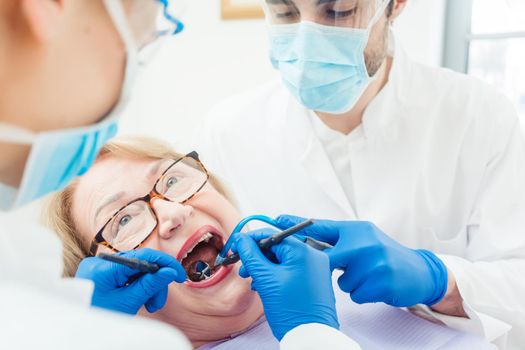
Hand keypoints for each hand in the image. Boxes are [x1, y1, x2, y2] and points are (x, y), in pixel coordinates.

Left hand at [76, 248, 185, 314]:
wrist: (76, 329)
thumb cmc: (99, 318)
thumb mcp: (127, 303)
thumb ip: (149, 285)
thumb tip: (169, 272)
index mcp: (105, 266)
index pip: (143, 255)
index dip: (165, 263)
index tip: (179, 275)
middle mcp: (101, 262)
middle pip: (141, 264)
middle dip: (154, 282)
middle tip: (158, 303)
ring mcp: (100, 268)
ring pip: (135, 270)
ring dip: (147, 287)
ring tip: (149, 306)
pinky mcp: (101, 275)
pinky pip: (125, 276)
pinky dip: (136, 287)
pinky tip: (139, 300)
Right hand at [231, 229, 338, 340]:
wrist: (310, 336)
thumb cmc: (292, 310)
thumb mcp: (266, 279)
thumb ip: (251, 255)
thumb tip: (241, 239)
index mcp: (304, 251)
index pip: (273, 234)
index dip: (251, 239)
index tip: (237, 245)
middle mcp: (314, 256)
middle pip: (278, 246)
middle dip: (257, 256)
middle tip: (243, 267)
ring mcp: (315, 268)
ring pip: (283, 259)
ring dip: (264, 266)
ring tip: (253, 279)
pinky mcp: (313, 280)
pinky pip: (291, 269)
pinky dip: (275, 274)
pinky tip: (264, 284)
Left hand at [276, 215, 447, 306]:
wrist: (419, 271)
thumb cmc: (384, 255)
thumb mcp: (363, 240)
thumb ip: (338, 241)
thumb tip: (306, 241)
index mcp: (356, 230)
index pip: (321, 226)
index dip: (296, 224)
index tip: (276, 220)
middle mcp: (364, 242)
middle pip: (326, 257)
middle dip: (325, 267)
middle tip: (334, 268)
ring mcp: (374, 263)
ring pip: (341, 281)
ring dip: (350, 282)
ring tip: (366, 276)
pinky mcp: (381, 282)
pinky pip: (355, 294)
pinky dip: (362, 293)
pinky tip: (374, 286)